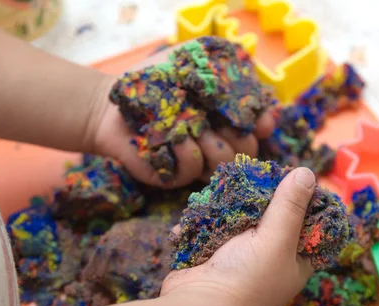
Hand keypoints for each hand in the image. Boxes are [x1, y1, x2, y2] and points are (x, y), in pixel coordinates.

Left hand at [89, 46, 274, 187]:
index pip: (259, 126)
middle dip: (239, 136)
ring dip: (213, 143)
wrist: (114, 100)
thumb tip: (256, 88)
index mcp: (225, 117)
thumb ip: (224, 66)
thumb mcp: (193, 58)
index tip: (259, 120)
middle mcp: (215, 141)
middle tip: (218, 121)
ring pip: (224, 163)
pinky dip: (188, 152)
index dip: (263, 123)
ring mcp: (196, 161)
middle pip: (247, 151)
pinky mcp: (175, 175)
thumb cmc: (155, 77)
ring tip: (193, 127)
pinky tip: (175, 138)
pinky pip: (194, 170)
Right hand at [160, 167, 315, 305]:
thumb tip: (307, 173)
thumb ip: (291, 206)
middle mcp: (271, 260)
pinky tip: (207, 205)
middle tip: (258, 175)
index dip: (305, 202)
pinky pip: (216, 228)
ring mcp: (241, 257)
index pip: (309, 226)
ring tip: (231, 185)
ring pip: (242, 220)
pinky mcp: (215, 254)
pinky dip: (210, 219)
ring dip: (232, 206)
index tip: (295, 177)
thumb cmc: (247, 278)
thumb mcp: (277, 239)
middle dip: (263, 198)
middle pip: (274, 218)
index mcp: (295, 261)